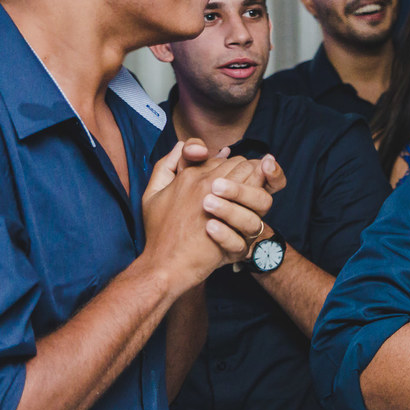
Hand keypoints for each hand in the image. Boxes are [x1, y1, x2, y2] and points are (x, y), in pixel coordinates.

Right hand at [143, 143, 277, 292]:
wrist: (165, 265)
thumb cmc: (158, 233)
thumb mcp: (151, 194)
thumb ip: (166, 165)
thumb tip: (182, 145)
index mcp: (189, 176)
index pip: (223, 159)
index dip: (233, 165)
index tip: (236, 175)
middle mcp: (205, 183)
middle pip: (240, 164)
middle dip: (247, 171)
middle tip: (250, 183)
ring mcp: (220, 201)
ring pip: (251, 176)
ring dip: (255, 183)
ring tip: (253, 195)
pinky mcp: (232, 219)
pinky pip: (255, 200)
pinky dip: (258, 199)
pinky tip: (255, 208)